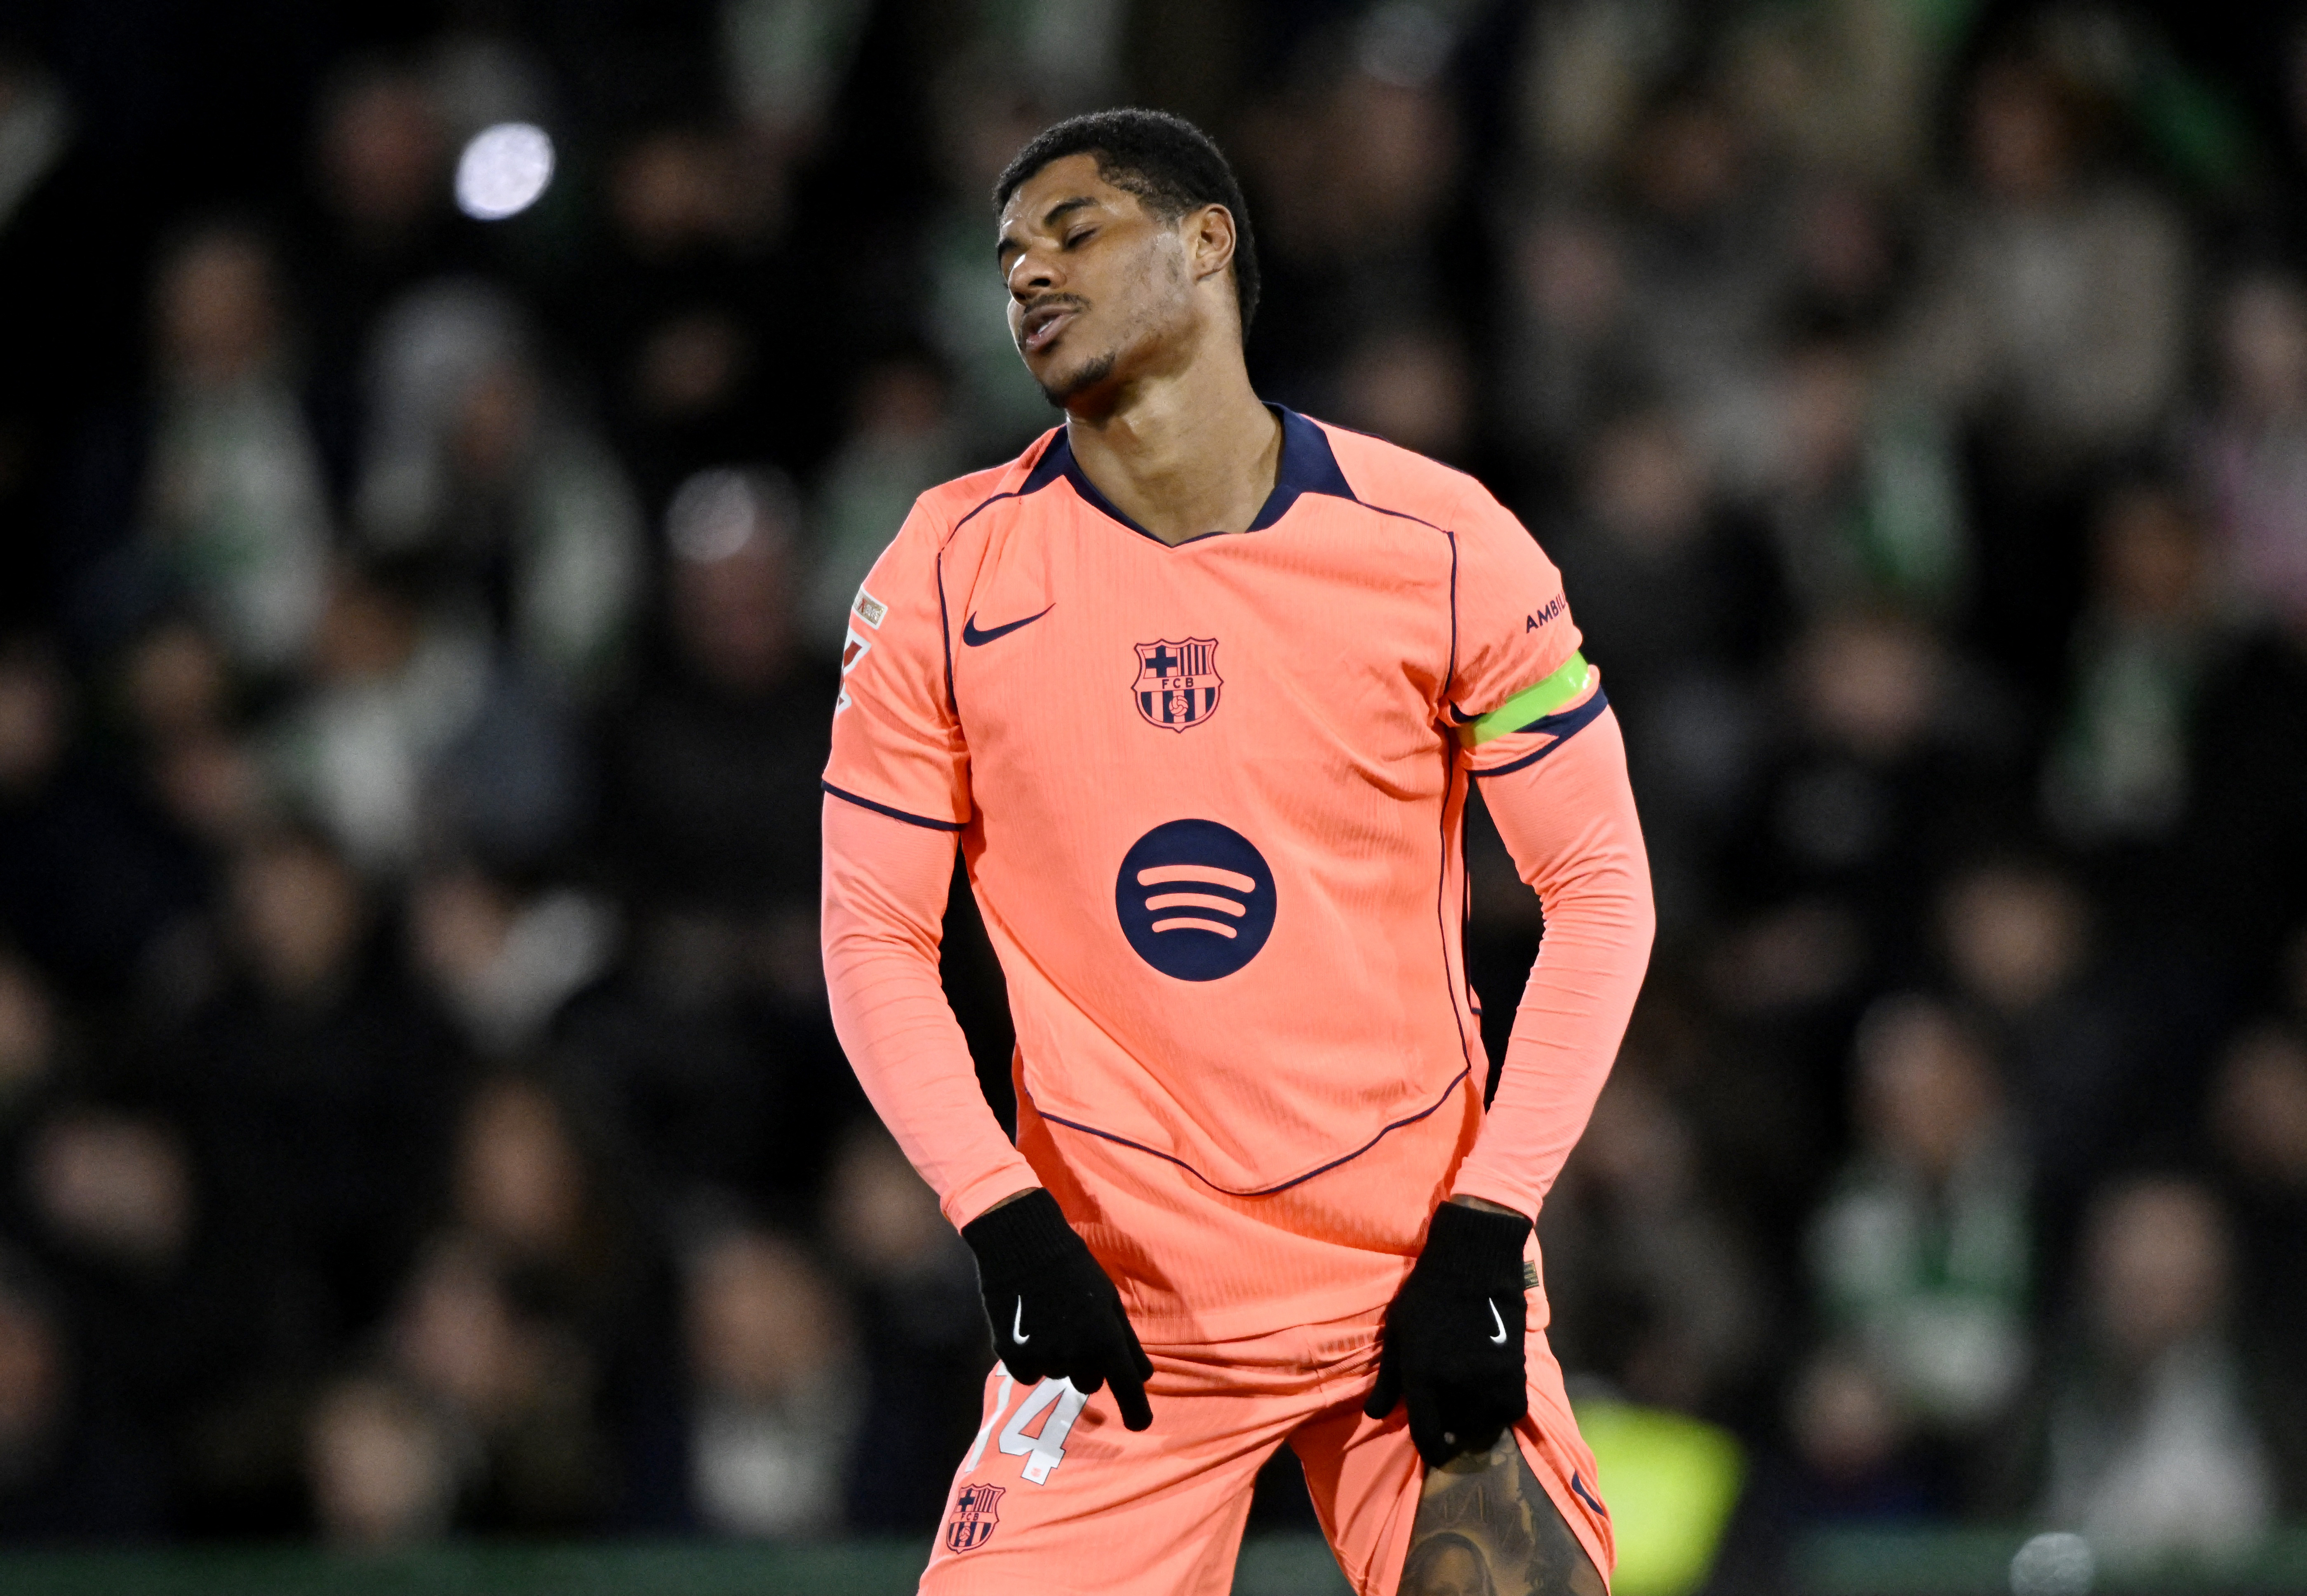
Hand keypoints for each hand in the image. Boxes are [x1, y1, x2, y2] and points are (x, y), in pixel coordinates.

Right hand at [961, 1188, 1153, 1430]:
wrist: (1021, 1245)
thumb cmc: (1074, 1269)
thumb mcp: (1109, 1300)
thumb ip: (1127, 1341)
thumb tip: (1145, 1376)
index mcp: (1104, 1338)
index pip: (1126, 1386)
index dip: (1136, 1410)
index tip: (1140, 1425)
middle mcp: (1075, 1354)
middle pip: (1089, 1383)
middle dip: (1089, 1365)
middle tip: (1079, 1332)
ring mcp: (1042, 1357)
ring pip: (1058, 1375)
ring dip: (1059, 1358)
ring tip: (1050, 1321)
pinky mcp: (1012, 1356)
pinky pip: (1029, 1374)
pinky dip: (1032, 1359)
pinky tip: (1029, 1328)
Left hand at [1364, 1199, 1531, 1466]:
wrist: (1472, 1263)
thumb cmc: (1426, 1296)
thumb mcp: (1398, 1335)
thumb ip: (1387, 1379)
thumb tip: (1374, 1415)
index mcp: (1422, 1378)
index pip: (1428, 1437)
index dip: (1431, 1450)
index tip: (1435, 1450)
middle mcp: (1456, 1387)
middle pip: (1458, 1433)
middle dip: (1453, 1430)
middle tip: (1451, 1416)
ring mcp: (1489, 1382)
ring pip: (1486, 1424)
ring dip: (1479, 1421)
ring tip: (1472, 1404)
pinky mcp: (1516, 1373)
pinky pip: (1512, 1409)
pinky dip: (1502, 1407)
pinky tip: (1492, 1391)